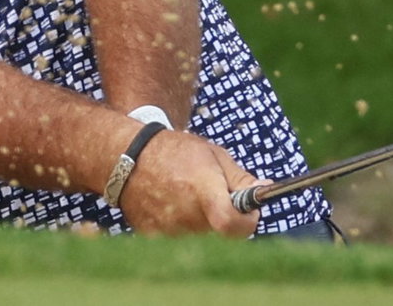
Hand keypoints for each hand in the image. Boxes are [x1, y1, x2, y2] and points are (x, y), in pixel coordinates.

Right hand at [117, 130, 263, 237]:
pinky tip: (173, 206)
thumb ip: (240, 178)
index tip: (249, 212)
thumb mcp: (213, 155)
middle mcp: (185, 213)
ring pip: (202, 239)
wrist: (127, 157)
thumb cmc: (175, 152)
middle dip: (225, 218)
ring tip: (189, 198)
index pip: (232, 224)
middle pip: (221, 233)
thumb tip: (265, 191)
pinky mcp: (154, 237)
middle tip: (215, 198)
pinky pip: (181, 241)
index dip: (248, 222)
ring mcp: (168, 228)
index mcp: (202, 190)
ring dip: (204, 224)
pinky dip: (183, 229)